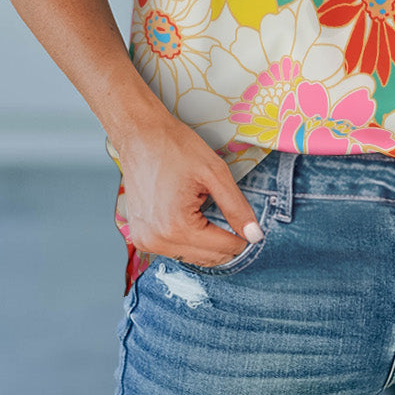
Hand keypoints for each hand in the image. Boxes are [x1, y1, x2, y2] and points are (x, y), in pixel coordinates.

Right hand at [116, 113, 263, 266]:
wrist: (140, 136)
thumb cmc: (175, 148)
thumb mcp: (215, 173)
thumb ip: (237, 208)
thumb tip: (255, 235)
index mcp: (177, 228)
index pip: (224, 249)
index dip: (243, 238)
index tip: (248, 224)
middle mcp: (158, 241)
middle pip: (209, 258)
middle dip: (225, 241)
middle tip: (230, 215)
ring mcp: (145, 241)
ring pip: (192, 257)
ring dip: (206, 241)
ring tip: (204, 209)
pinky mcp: (140, 236)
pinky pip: (174, 250)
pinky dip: (188, 239)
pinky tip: (190, 216)